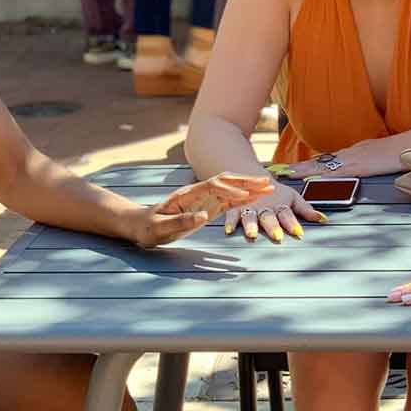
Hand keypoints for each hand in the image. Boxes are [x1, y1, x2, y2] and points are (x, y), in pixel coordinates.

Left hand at [129, 174, 273, 247]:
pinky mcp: (206, 208)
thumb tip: (204, 216)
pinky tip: (255, 198)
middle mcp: (197, 192)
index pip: (212, 186)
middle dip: (246, 182)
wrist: (141, 226)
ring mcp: (203, 199)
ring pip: (230, 188)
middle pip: (225, 181)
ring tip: (268, 187)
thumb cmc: (148, 228)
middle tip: (267, 183)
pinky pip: (227, 201)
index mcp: (186, 194)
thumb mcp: (160, 228)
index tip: (246, 196)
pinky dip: (243, 199)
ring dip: (249, 187)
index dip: (230, 189)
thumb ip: (181, 222)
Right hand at [224, 183, 325, 242]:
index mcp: (279, 205)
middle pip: (269, 217)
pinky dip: (230, 222)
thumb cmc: (276, 193)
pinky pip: (232, 215)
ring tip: (252, 234)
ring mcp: (250, 207)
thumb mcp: (292, 198)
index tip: (299, 233)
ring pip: (250, 217)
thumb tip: (324, 219)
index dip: (293, 223)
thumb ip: (306, 210)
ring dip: (251, 225)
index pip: (287, 214)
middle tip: (277, 236)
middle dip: (272, 226)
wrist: (253, 177)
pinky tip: (229, 231)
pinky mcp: (236, 208)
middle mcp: (264, 207)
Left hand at [287, 137, 401, 178]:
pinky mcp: (358, 167)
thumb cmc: (396, 151)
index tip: (293, 168)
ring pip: (322, 166)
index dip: (308, 164)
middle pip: (318, 162)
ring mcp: (352, 160)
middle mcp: (348, 154)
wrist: (407, 146)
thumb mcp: (376, 154)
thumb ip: (365, 160)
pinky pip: (336, 173)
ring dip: (303, 171)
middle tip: (280, 171)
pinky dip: (321, 177)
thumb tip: (359, 166)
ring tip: (287, 174)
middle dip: (299, 167)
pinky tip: (311, 181)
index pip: (325, 159)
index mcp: (352, 152)